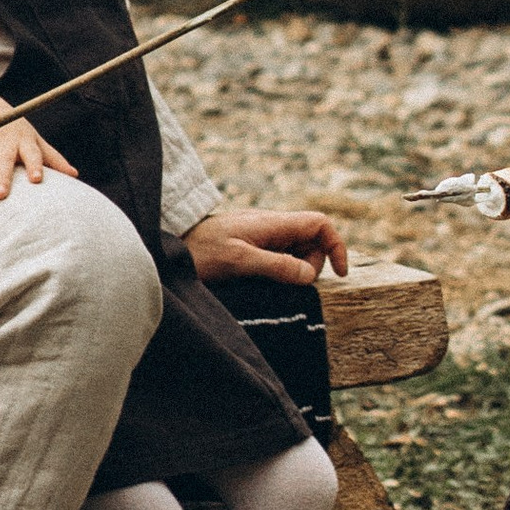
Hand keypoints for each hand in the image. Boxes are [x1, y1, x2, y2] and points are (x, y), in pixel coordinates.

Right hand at [0, 102, 77, 202]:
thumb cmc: (18, 132)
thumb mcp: (35, 141)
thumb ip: (53, 158)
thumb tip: (75, 175)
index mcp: (25, 141)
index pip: (32, 153)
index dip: (35, 165)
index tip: (37, 179)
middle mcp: (4, 142)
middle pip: (4, 160)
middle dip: (2, 176)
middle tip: (2, 195)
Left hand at [185, 204, 350, 286]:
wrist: (170, 245)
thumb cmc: (200, 250)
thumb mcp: (239, 260)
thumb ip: (275, 266)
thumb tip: (310, 276)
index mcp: (272, 223)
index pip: (319, 224)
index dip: (336, 245)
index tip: (340, 274)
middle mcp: (271, 228)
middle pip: (311, 242)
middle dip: (311, 266)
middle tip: (286, 285)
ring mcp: (261, 238)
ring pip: (296, 253)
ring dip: (293, 272)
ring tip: (266, 285)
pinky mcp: (251, 250)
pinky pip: (278, 260)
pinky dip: (280, 274)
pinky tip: (261, 285)